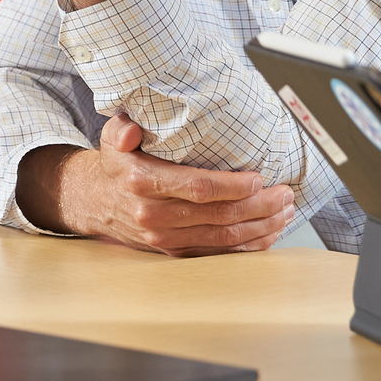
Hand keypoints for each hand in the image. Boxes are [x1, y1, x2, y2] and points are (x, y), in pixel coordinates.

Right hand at [22, 112, 296, 255]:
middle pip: (217, 215)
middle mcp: (153, 215)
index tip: (259, 178)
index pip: (196, 188)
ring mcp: (164, 238)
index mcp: (142, 183)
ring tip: (285, 212)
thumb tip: (131, 130)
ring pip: (222, 237)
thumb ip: (122, 127)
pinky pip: (217, 252)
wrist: (95, 201)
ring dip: (260, 227)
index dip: (232, 187)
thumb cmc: (117, 165)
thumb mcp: (112, 137)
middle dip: (259, 206)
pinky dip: (247, 246)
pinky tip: (268, 234)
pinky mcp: (173, 252)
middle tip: (285, 194)